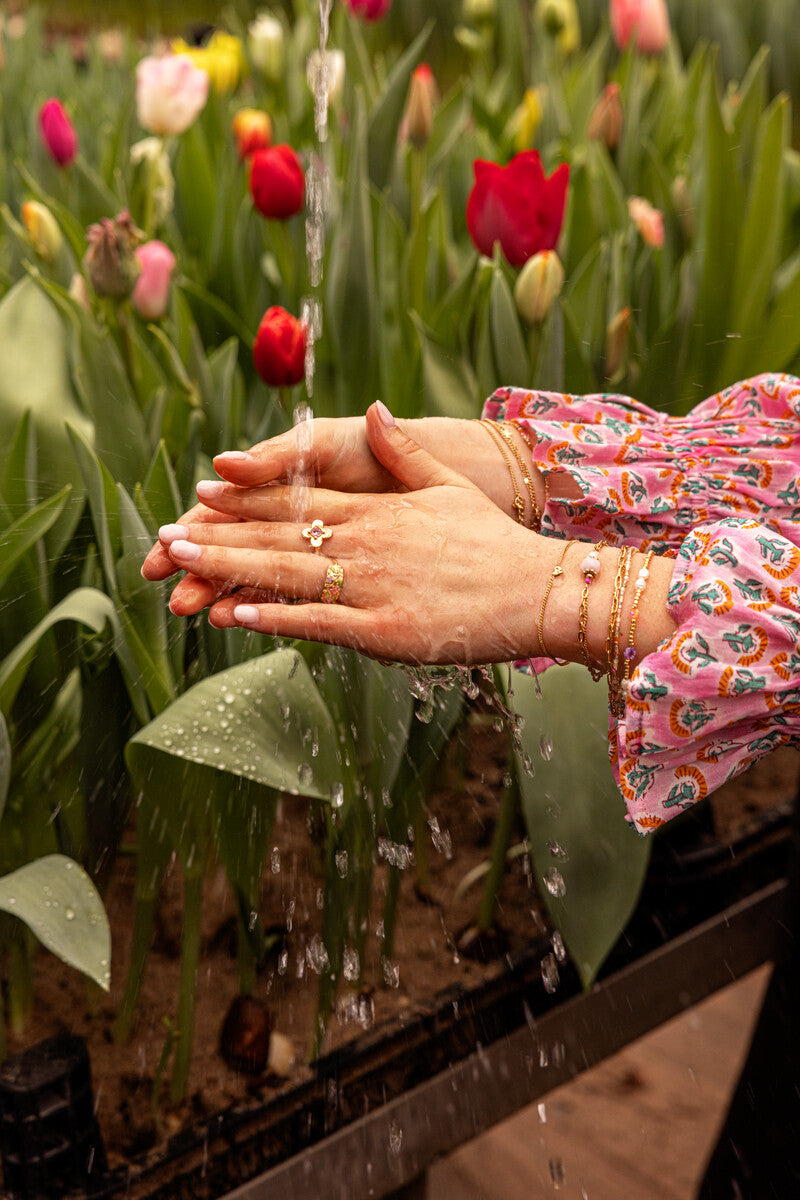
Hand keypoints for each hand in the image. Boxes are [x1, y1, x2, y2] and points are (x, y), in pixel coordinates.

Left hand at [163, 404, 554, 664]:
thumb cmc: (494, 542)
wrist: (538, 589)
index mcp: (377, 511)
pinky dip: (275, 618)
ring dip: (230, 570)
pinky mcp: (383, 628)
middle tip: (164, 539)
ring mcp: (371, 585)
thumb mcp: (447, 487)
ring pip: (287, 574)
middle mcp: (366, 543)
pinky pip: (319, 622)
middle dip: (218, 537)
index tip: (204, 494)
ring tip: (181, 569)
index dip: (246, 499)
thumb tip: (373, 408)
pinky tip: (235, 614)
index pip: (298, 502)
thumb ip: (402, 452)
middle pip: (278, 537)